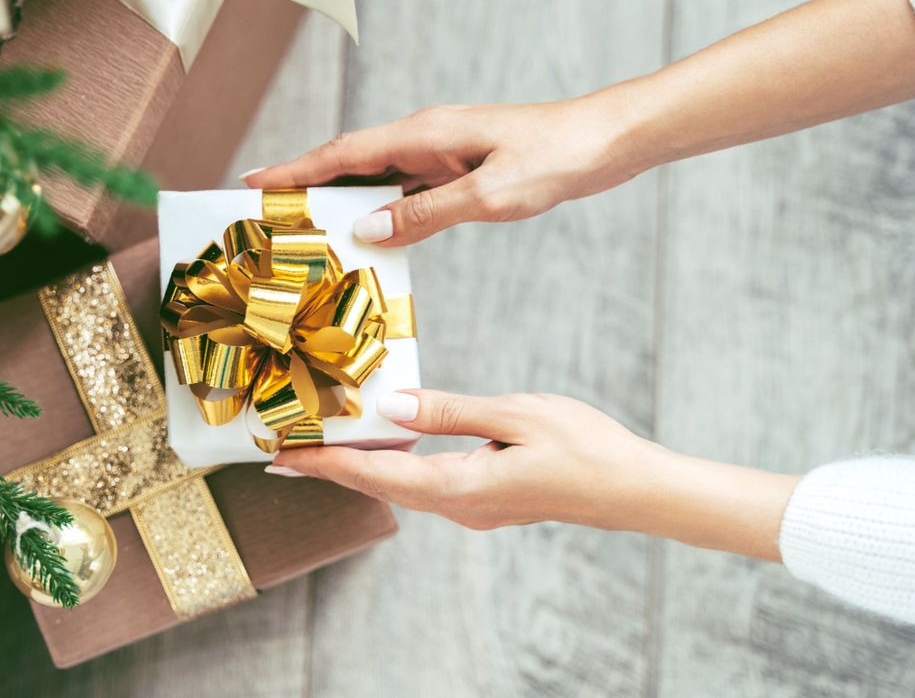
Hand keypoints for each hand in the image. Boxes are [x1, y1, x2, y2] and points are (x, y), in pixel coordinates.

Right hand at [242, 98, 640, 245]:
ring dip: (341, 199)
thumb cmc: (555, 157)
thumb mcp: (490, 196)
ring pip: (376, 177)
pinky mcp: (458, 168)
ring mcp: (441, 152)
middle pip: (350, 162)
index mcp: (425, 134)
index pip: (344, 152)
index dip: (296, 168)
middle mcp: (425, 138)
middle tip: (265, 212)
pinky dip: (380, 209)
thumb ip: (427, 214)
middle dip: (305, 184)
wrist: (604, 142)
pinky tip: (371, 233)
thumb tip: (370, 228)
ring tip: (305, 227)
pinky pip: (405, 190)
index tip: (254, 181)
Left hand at [268, 390, 799, 560]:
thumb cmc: (585, 448)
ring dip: (359, 464)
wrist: (634, 489)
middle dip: (329, 465)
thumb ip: (449, 411)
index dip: (324, 463)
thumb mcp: (515, 415)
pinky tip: (382, 442)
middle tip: (281, 448)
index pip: (375, 473)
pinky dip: (392, 463)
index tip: (280, 455)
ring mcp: (471, 507)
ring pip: (399, 484)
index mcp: (460, 486)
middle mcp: (457, 506)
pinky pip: (423, 481)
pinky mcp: (483, 499)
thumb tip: (389, 406)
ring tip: (320, 442)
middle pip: (377, 483)